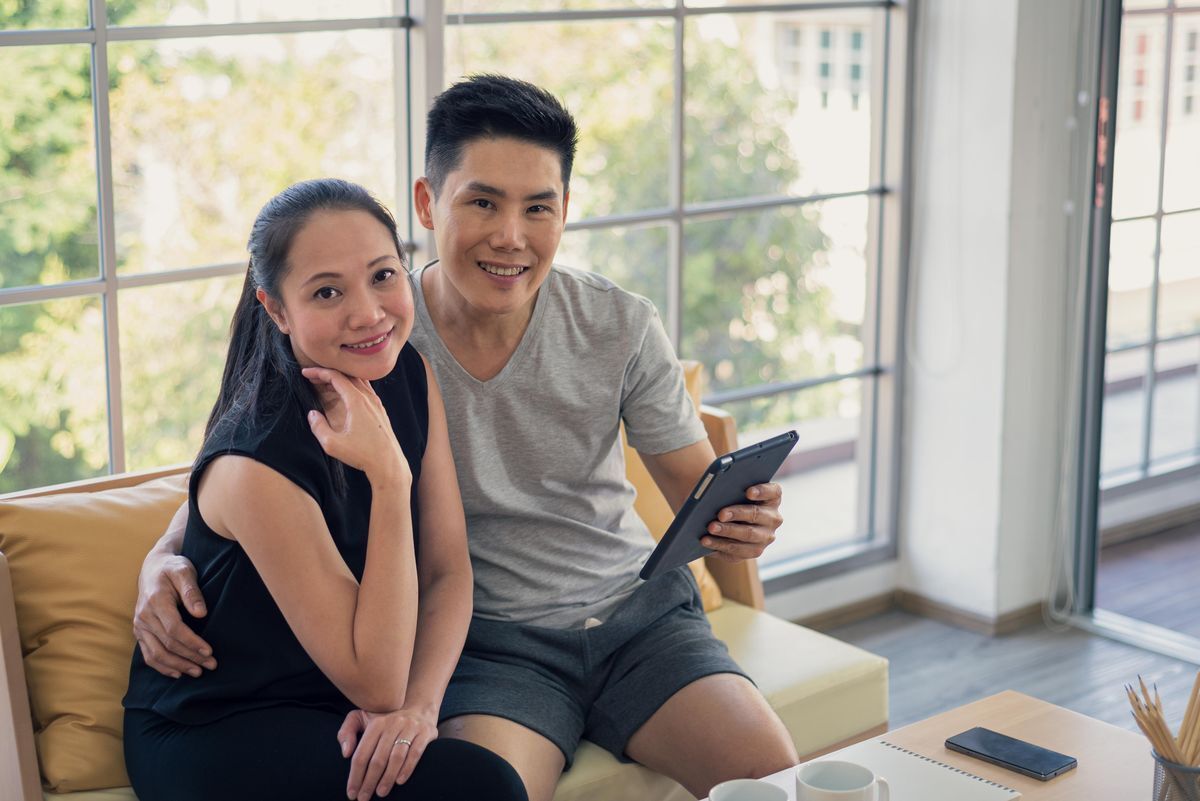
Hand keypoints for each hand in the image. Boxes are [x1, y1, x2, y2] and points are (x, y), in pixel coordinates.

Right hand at [133, 550, 216, 677]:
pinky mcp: (139, 631)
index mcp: (156, 601)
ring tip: (198, 672)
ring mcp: (139, 625)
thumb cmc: (173, 568)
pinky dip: (162, 666)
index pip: (174, 629)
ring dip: (178, 666)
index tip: (209, 651)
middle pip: (167, 644)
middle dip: (190, 657)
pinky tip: (177, 673)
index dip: (192, 642)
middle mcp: (144, 616)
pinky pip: (148, 654)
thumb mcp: (184, 571)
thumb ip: (192, 591)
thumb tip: (201, 613)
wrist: (153, 568)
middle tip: (211, 665)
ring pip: (156, 654)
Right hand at [302, 367, 409, 484]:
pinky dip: (351, 386)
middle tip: (312, 377)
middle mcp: (369, 398)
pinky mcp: (380, 411)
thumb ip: (318, 427)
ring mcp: (376, 403)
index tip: (305, 373)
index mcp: (357, 401)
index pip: (336, 377)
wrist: (389, 463)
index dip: (318, 372)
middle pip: (347, 376)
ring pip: (357, 381)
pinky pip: (365, 390)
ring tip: (325, 384)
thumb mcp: (332, 444)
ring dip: (341, 379)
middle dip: (328, 373)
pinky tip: (344, 394)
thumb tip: (312, 414)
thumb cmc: (362, 455)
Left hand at [338, 706, 437, 799]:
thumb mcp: (362, 718)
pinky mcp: (426, 732)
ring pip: (396, 757)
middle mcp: (393, 723)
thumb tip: (345, 753)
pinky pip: (415, 753)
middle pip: (378, 758)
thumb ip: (347, 732)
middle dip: (369, 782)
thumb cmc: (387, 720)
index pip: (362, 754)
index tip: (352, 793)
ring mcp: (411, 727)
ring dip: (387, 778)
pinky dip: (407, 768)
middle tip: (364, 798)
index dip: (355, 776)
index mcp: (376, 723)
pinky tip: (400, 781)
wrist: (419, 709)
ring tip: (381, 793)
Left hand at [701, 482, 782, 561]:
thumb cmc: (731, 500)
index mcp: (772, 498)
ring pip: (748, 534)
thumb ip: (730, 489)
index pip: (773, 492)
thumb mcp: (733, 492)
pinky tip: (706, 541)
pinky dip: (719, 545)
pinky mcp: (753, 551)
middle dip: (737, 514)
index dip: (762, 491)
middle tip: (720, 514)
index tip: (748, 492)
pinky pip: (736, 550)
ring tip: (710, 528)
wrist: (729, 523)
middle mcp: (773, 518)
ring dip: (727, 531)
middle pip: (757, 514)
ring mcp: (765, 537)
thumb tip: (715, 493)